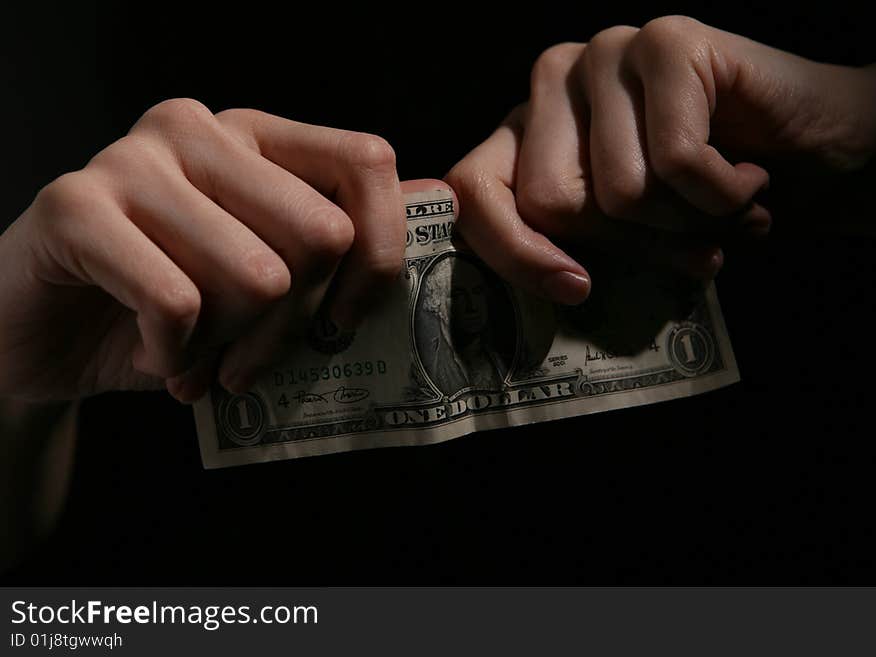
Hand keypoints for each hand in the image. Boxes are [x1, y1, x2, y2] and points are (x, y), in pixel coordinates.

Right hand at [0, 98, 443, 402]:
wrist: (41, 338)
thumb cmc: (167, 312)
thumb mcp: (265, 281)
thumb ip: (344, 243)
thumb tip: (441, 201)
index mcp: (256, 138)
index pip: (365, 164)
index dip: (381, 253)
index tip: (348, 321)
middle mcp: (200, 129)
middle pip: (321, 235)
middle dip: (295, 327)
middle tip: (252, 361)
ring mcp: (133, 158)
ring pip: (256, 277)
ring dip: (231, 348)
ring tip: (198, 358)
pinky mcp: (74, 204)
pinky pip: (178, 302)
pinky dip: (175, 354)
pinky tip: (153, 354)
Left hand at [445, 16, 875, 302]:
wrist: (822, 152)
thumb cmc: (715, 200)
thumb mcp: (629, 238)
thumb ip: (579, 249)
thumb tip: (561, 286)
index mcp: (527, 132)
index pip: (472, 192)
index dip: (513, 253)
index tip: (578, 291)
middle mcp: (553, 82)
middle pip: (552, 203)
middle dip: (632, 245)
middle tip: (689, 241)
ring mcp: (606, 54)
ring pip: (618, 192)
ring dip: (687, 223)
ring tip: (723, 208)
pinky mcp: (665, 42)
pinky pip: (675, 163)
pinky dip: (724, 195)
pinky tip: (750, 177)